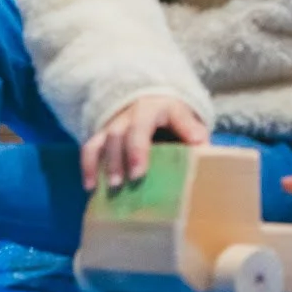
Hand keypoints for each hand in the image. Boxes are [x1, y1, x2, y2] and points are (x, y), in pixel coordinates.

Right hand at [81, 95, 208, 191]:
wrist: (156, 103)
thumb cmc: (175, 120)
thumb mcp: (189, 120)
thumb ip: (194, 134)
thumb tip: (203, 149)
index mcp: (153, 108)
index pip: (142, 124)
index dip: (138, 148)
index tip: (139, 173)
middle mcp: (129, 114)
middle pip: (118, 133)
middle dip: (120, 159)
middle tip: (124, 183)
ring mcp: (114, 124)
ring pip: (102, 140)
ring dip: (103, 164)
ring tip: (110, 188)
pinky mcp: (103, 135)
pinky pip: (90, 147)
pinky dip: (88, 166)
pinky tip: (90, 186)